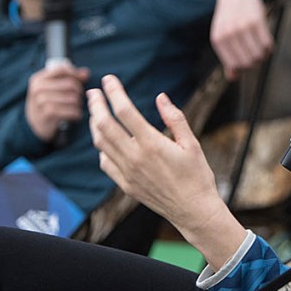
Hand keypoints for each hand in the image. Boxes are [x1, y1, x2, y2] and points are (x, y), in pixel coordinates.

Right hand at [24, 62, 90, 141]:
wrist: (34, 125)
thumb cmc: (46, 102)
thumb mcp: (51, 87)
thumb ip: (68, 77)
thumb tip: (86, 73)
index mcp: (38, 79)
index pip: (62, 69)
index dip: (75, 73)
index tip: (82, 79)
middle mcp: (38, 88)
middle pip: (71, 84)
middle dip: (79, 91)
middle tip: (78, 97)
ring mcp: (42, 101)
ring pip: (73, 98)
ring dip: (78, 103)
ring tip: (76, 107)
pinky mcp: (48, 114)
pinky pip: (72, 110)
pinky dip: (77, 113)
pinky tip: (76, 115)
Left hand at [87, 75, 246, 269]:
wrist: (193, 210)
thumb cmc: (197, 175)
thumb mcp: (191, 143)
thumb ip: (174, 118)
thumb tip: (160, 97)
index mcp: (152, 144)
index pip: (125, 111)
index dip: (114, 92)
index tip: (109, 79)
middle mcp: (135, 157)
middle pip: (104, 125)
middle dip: (96, 105)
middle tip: (93, 92)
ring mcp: (127, 173)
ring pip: (101, 143)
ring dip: (95, 124)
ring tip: (96, 112)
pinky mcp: (125, 185)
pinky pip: (105, 163)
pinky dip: (101, 148)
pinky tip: (105, 140)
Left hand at [210, 0, 273, 79]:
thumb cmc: (229, 15)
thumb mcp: (222, 35)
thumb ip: (227, 56)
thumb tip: (232, 77)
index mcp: (218, 40)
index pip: (234, 66)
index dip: (244, 67)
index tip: (248, 61)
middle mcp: (229, 34)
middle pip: (248, 63)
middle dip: (255, 62)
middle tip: (256, 53)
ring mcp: (242, 27)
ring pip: (259, 55)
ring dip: (263, 54)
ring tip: (261, 46)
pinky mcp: (256, 21)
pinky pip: (267, 44)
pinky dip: (269, 46)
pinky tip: (266, 40)